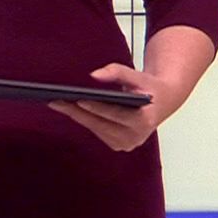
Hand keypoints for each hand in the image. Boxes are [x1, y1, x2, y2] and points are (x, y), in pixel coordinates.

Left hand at [48, 63, 177, 151]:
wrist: (162, 102)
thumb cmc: (149, 88)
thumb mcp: (137, 75)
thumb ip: (117, 72)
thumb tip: (93, 75)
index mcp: (145, 121)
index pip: (115, 114)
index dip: (97, 107)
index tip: (79, 100)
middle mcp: (135, 137)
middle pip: (100, 123)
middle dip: (77, 112)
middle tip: (56, 101)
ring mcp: (126, 144)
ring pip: (95, 128)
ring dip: (77, 116)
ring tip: (57, 103)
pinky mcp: (118, 145)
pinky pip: (96, 131)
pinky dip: (84, 119)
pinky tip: (69, 109)